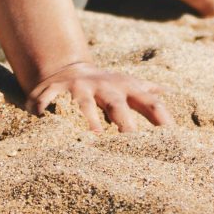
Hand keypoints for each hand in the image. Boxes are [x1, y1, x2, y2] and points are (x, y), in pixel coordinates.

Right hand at [24, 58, 172, 132]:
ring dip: (88, 118)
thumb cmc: (106, 88)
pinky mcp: (54, 89)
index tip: (173, 139)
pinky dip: (42, 107)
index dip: (162, 119)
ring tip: (92, 136)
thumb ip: (150, 96)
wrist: (69, 70)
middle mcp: (104, 87)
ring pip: (84, 104)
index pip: (150, 103)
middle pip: (118, 105)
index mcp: (126, 89)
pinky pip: (47, 99)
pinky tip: (38, 116)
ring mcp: (78, 87)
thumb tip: (175, 98)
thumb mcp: (129, 87)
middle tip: (131, 143)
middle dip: (125, 123)